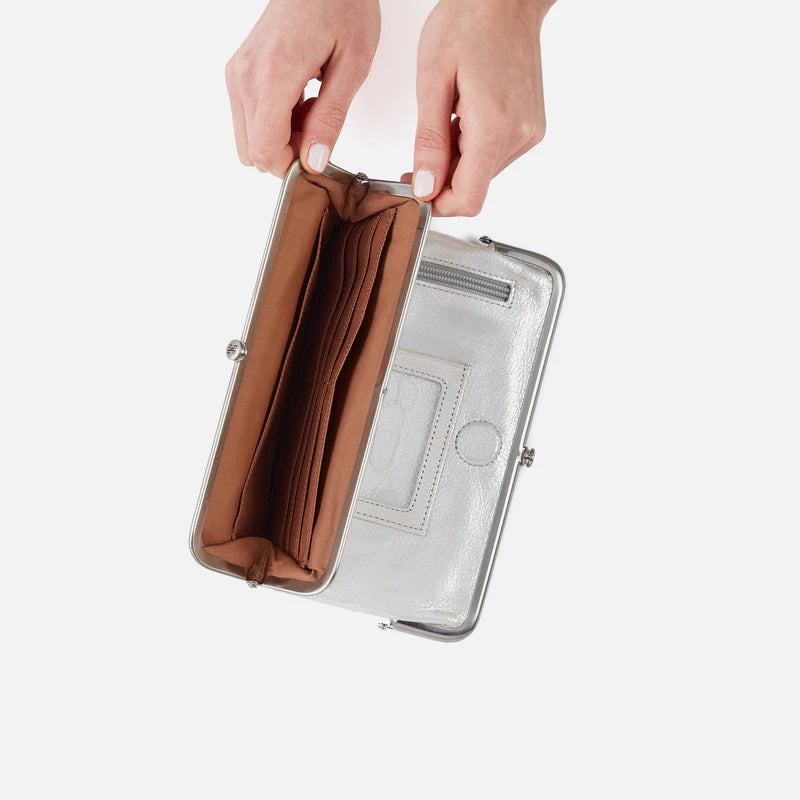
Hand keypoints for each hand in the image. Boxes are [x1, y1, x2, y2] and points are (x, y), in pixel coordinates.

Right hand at [225, 0, 379, 175]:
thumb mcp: (352, 66)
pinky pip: (248, 118)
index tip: (317, 154)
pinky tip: (299, 100)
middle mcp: (246, 76)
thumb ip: (331, 118)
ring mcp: (237, 73)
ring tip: (311, 108)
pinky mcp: (238, 72)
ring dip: (280, 138)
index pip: (265, 149)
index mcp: (274, 75)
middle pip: (253, 150)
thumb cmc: (342, 7)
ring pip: (248, 138)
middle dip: (287, 153)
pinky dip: (273, 121)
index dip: (291, 165)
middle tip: (318, 126)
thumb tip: (314, 161)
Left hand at [409, 0, 553, 215]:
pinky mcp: (531, 127)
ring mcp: (529, 132)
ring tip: (447, 121)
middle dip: (443, 178)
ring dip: (457, 161)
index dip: (438, 204)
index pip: (468, 198)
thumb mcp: (433, 81)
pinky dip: (473, 147)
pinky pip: (495, 154)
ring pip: (483, 172)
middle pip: (474, 186)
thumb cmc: (470, 21)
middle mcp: (519, 135)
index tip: (417, 191)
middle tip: (419, 156)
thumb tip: (424, 186)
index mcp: (494, 127)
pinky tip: (464, 117)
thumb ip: (429, 142)